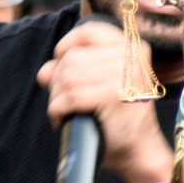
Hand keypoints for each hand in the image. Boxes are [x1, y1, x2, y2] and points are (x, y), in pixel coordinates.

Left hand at [37, 19, 172, 182]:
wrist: (138, 149)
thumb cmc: (119, 118)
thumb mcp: (103, 84)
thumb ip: (74, 69)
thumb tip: (45, 72)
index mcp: (135, 48)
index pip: (89, 32)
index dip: (67, 45)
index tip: (61, 64)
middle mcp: (132, 57)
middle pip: (72, 58)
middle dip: (57, 81)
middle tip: (63, 102)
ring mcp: (124, 75)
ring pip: (66, 77)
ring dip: (56, 98)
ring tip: (65, 112)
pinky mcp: (113, 95)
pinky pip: (68, 97)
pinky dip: (57, 111)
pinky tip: (64, 120)